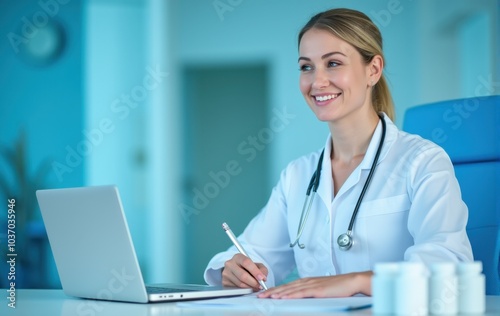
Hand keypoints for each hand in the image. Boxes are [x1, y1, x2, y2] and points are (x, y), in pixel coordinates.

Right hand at [222, 253, 268, 290]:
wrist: (236, 271)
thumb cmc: (248, 268)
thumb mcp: (257, 266)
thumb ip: (262, 270)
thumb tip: (263, 278)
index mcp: (238, 257)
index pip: (246, 263)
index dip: (255, 271)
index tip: (262, 278)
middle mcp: (230, 264)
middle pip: (243, 275)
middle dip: (253, 282)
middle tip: (260, 286)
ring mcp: (226, 273)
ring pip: (240, 284)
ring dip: (250, 287)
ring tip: (256, 287)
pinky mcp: (224, 282)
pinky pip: (236, 289)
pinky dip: (245, 290)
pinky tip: (249, 288)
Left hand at [257, 271, 372, 298]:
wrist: (352, 281)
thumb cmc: (340, 287)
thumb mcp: (322, 290)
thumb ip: (312, 292)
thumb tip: (303, 298)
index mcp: (308, 281)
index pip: (289, 286)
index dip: (276, 290)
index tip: (266, 293)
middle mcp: (307, 281)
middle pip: (286, 287)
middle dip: (272, 291)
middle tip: (259, 296)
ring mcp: (311, 285)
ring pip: (290, 289)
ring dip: (277, 293)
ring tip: (266, 297)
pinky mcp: (316, 290)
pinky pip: (300, 293)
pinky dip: (289, 295)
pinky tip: (281, 297)